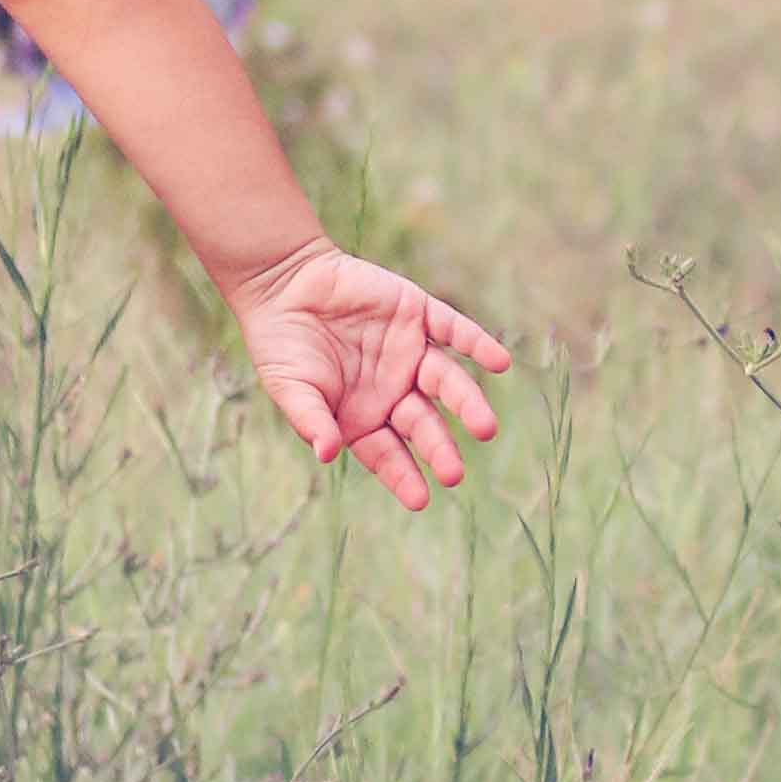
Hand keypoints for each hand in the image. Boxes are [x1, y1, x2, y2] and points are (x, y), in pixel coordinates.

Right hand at [225, 239, 509, 508]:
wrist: (283, 282)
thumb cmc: (281, 343)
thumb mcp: (291, 387)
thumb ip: (311, 419)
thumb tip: (327, 454)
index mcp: (363, 416)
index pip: (389, 453)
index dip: (404, 476)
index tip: (421, 500)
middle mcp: (393, 389)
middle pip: (423, 424)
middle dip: (438, 448)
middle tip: (453, 474)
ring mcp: (409, 352)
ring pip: (446, 381)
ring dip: (467, 403)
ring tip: (485, 428)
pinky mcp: (417, 313)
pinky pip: (453, 329)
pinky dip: (477, 343)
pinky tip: (500, 362)